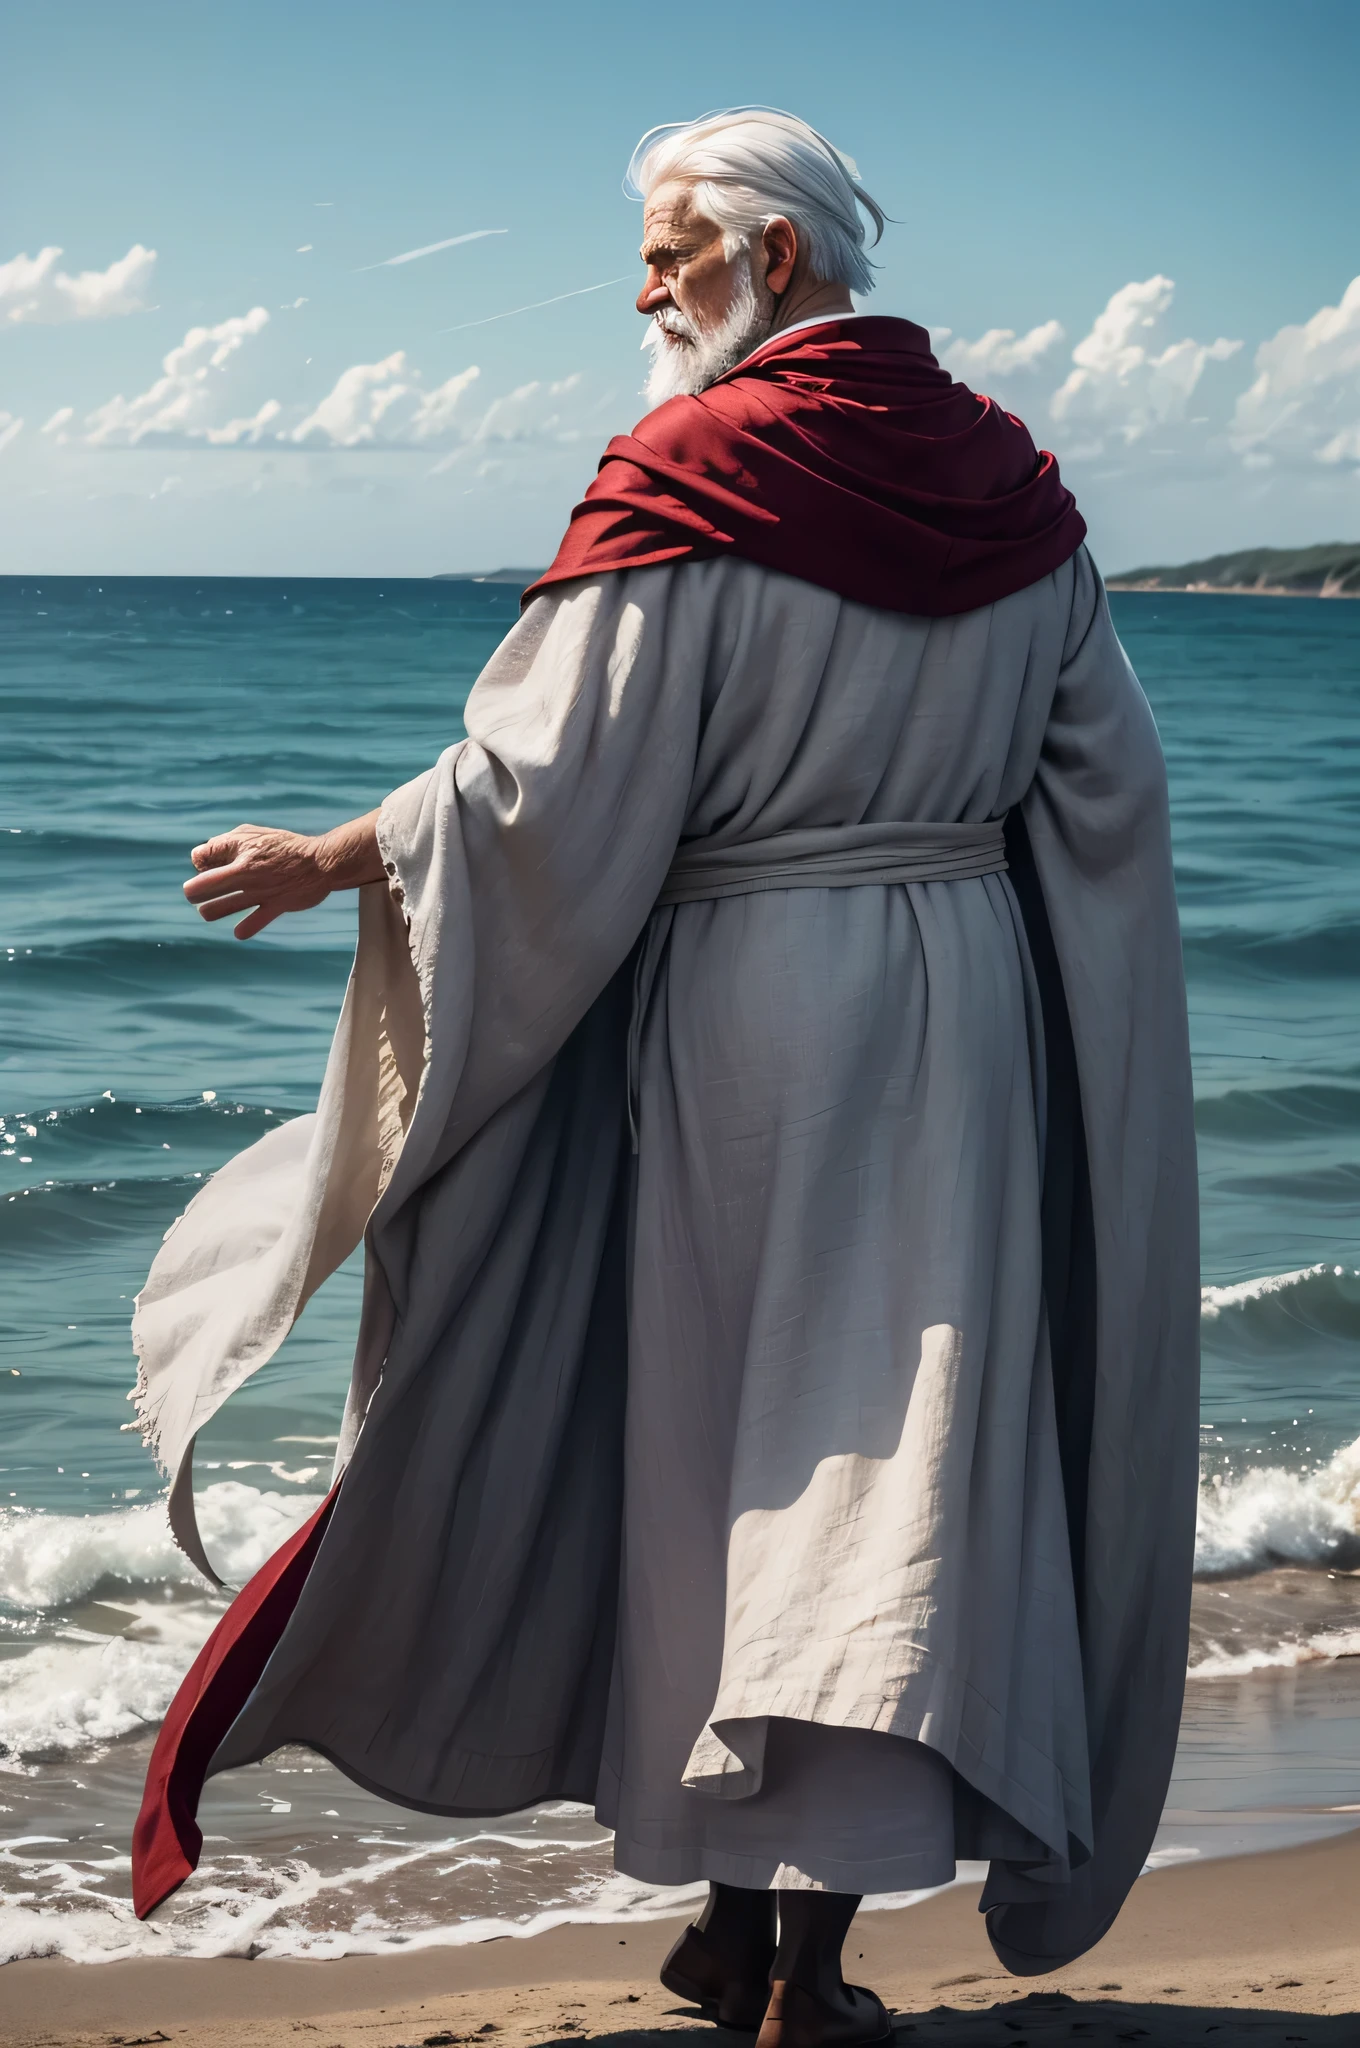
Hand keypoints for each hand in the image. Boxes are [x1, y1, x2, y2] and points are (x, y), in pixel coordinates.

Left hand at [183, 812, 383, 939]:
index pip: (199, 857)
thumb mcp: (252, 834)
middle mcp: (245, 871)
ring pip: (216, 909)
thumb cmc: (283, 847)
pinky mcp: (276, 906)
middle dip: (194, 893)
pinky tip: (240, 930)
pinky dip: (243, 930)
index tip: (211, 867)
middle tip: (201, 895)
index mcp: (238, 849)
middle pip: (198, 888)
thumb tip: (201, 860)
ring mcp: (259, 890)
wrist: (320, 861)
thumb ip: (225, 843)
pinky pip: (252, 923)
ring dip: (210, 911)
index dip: (200, 863)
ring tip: (212, 910)